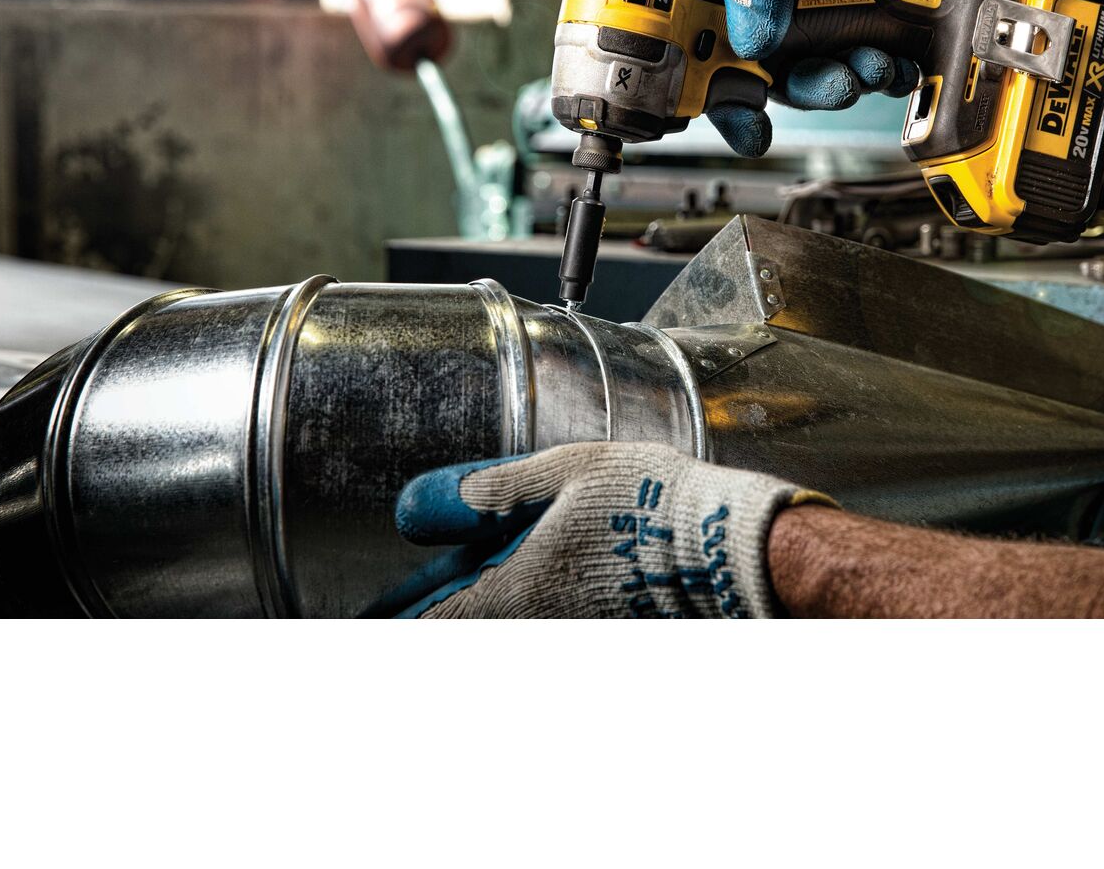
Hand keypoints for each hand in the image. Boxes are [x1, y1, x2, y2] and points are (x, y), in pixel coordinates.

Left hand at [383, 441, 833, 617]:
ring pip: (506, 622)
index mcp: (516, 591)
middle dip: (433, 612)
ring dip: (479, 605)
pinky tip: (537, 570)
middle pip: (465, 626)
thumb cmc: (652, 506)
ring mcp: (572, 630)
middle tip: (401, 604)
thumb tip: (422, 505)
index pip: (432, 620)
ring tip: (462, 584)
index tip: (372, 615)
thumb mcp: (565, 474)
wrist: (731, 548)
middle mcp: (539, 625)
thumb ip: (490, 491)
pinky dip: (523, 606)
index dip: (395, 616)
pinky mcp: (604, 627)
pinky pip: (547, 620)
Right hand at [708, 0, 974, 156]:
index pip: (702, 59)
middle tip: (834, 85)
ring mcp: (811, 24)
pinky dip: (884, 75)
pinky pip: (864, 67)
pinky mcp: (856, 28)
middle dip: (804, 93)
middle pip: (768, 82)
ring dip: (847, 83)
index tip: (748, 124)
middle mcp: (762, 15)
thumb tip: (752, 50)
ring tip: (874, 66)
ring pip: (820, 79)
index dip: (718, 101)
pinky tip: (899, 66)